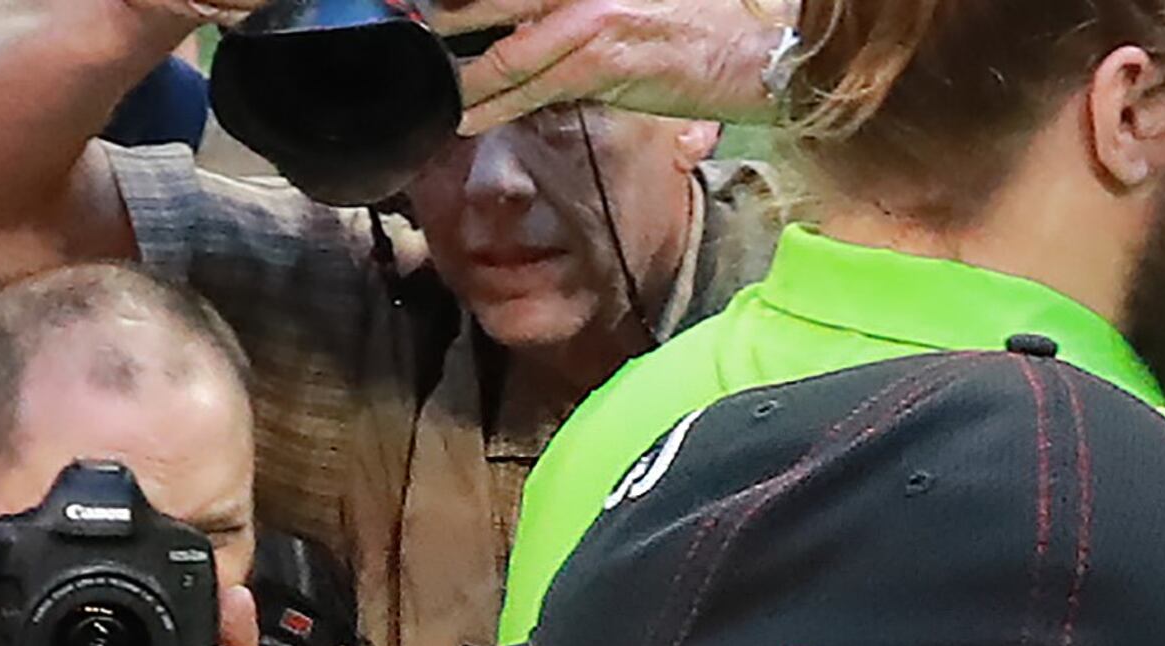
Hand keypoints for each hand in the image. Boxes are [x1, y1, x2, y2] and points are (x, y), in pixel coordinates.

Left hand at [433, 0, 781, 129]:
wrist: (751, 48)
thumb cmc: (703, 23)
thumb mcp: (636, 1)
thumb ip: (585, 8)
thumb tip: (538, 23)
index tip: (437, 6)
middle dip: (448, 14)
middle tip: (413, 25)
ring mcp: (586, 18)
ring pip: (504, 48)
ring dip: (461, 71)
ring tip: (433, 83)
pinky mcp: (596, 62)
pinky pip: (529, 87)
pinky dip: (492, 103)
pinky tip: (465, 115)